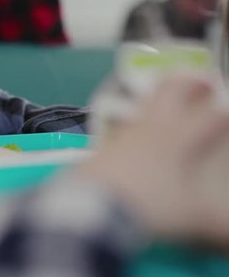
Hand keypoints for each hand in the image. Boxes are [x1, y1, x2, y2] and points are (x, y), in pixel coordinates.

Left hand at [81, 74, 228, 248]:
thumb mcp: (193, 218)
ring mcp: (121, 135)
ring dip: (157, 100)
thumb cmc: (148, 204)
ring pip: (142, 106)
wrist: (92, 207)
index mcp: (179, 137)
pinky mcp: (99, 149)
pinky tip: (133, 139)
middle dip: (189, 83)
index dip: (225, 111)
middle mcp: (150, 129)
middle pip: (170, 91)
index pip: (210, 116)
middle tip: (201, 81)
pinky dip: (133, 127)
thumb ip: (220, 227)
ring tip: (166, 101)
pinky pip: (120, 129)